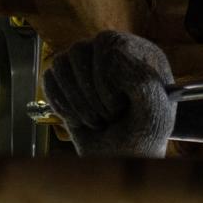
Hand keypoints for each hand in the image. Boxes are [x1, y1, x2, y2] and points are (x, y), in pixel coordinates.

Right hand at [43, 31, 175, 157]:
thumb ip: (143, 83)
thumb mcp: (154, 115)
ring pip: (60, 62)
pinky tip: (80, 122)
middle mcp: (111, 54)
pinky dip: (60, 104)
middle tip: (108, 118)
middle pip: (79, 50)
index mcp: (139, 54)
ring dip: (75, 100)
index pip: (108, 42)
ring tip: (96, 122)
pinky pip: (48, 79)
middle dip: (89, 93)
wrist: (122, 160)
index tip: (119, 107)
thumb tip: (113, 55)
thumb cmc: (143, 139)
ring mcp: (86, 67)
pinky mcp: (66, 83)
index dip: (106, 77)